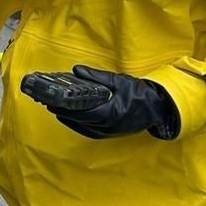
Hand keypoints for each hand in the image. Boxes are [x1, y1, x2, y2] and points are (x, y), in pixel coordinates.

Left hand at [50, 66, 179, 139]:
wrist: (157, 108)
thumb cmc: (140, 94)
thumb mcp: (119, 81)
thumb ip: (97, 77)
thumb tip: (76, 71)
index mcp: (110, 113)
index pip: (82, 113)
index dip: (65, 109)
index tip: (51, 102)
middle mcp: (107, 126)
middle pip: (78, 120)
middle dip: (62, 111)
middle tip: (47, 102)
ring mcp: (108, 132)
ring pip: (81, 127)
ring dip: (67, 118)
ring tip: (54, 107)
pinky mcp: (108, 134)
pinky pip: (87, 130)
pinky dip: (76, 123)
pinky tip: (68, 116)